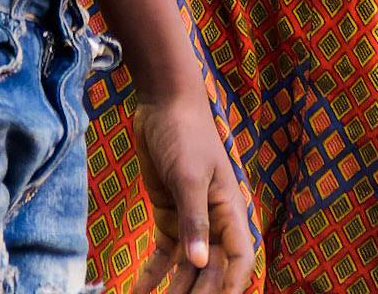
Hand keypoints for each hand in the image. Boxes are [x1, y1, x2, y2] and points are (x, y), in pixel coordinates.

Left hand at [130, 90, 255, 293]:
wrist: (163, 102)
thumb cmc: (186, 133)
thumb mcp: (189, 175)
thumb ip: (194, 219)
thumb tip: (200, 262)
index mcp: (230, 210)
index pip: (240, 260)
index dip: (233, 287)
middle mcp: (214, 221)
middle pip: (211, 271)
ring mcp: (190, 221)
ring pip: (187, 268)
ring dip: (174, 292)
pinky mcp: (168, 217)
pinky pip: (164, 255)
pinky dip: (153, 276)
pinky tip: (138, 293)